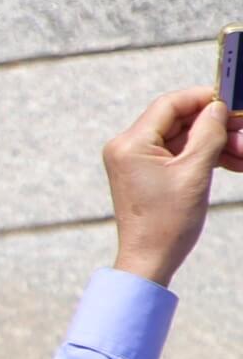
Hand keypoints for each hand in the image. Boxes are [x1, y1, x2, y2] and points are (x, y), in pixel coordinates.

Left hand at [104, 87, 236, 286]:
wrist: (150, 259)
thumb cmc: (167, 222)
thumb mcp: (195, 173)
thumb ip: (208, 134)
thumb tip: (217, 107)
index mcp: (130, 144)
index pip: (169, 105)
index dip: (202, 98)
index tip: (232, 101)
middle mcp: (127, 147)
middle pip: (179, 121)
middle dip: (216, 126)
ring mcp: (135, 160)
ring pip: (183, 139)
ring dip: (216, 143)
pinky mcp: (146, 173)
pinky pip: (179, 155)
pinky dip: (205, 156)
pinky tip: (234, 161)